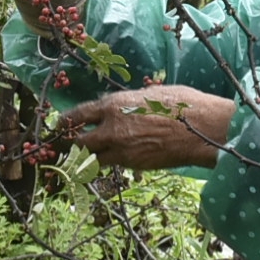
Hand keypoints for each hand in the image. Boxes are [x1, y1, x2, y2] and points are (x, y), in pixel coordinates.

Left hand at [54, 87, 236, 169]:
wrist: (203, 128)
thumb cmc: (181, 103)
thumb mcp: (148, 94)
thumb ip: (126, 103)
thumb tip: (116, 108)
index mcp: (114, 105)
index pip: (77, 115)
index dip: (63, 123)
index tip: (57, 128)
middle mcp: (112, 128)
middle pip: (78, 143)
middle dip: (67, 147)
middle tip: (61, 150)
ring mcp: (122, 150)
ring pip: (92, 159)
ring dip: (85, 160)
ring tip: (79, 160)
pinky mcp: (134, 165)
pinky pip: (113, 165)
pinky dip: (108, 163)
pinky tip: (109, 160)